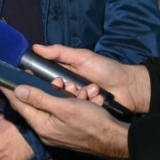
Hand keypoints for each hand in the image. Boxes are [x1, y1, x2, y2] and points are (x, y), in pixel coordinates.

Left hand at [1, 85, 131, 159]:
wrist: (115, 139)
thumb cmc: (92, 123)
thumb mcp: (64, 107)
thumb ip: (39, 98)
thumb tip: (18, 90)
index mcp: (41, 125)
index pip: (19, 104)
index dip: (10, 90)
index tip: (1, 79)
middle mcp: (45, 130)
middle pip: (34, 104)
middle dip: (44, 89)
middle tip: (57, 82)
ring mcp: (55, 131)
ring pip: (50, 105)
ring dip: (61, 94)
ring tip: (76, 90)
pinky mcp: (66, 129)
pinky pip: (62, 111)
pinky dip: (70, 102)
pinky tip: (83, 98)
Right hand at [31, 44, 150, 112]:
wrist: (130, 88)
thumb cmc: (105, 69)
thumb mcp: (82, 57)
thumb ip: (60, 52)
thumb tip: (36, 48)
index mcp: (62, 73)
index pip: (42, 76)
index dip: (36, 77)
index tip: (29, 76)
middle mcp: (65, 88)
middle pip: (50, 91)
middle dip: (59, 87)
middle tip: (67, 84)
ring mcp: (74, 101)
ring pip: (63, 102)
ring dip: (74, 96)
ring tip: (86, 91)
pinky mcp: (83, 112)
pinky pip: (76, 111)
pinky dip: (85, 104)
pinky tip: (94, 99)